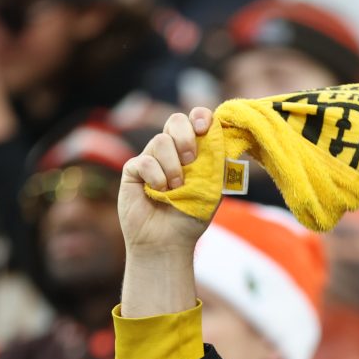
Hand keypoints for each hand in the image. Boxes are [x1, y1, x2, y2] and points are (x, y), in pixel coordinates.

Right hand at [118, 108, 216, 253]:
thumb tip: (225, 136)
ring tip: (176, 188)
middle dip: (185, 136)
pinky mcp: (133, 170)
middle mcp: (171, 151)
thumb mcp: (213, 188)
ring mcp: (151, 158)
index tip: (204, 128)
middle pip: (175, 120)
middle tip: (190, 160)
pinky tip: (159, 192)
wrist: (168, 241)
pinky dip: (157, 177)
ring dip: (173, 166)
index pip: (195, 120)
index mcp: (192, 151)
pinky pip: (145, 161)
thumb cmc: (191, 216)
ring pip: (161, 141)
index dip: (200, 117)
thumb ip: (218, 162)